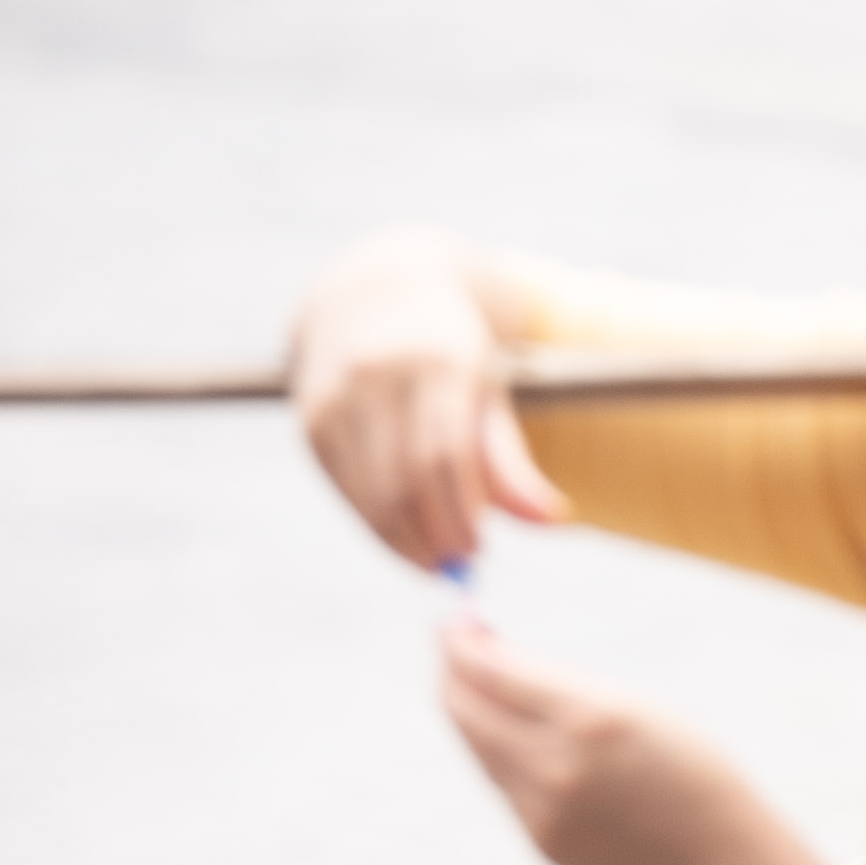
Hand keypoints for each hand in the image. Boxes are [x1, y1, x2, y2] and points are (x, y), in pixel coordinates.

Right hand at [290, 232, 565, 572]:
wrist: (373, 295)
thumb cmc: (448, 352)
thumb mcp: (489, 391)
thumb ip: (514, 461)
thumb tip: (554, 523)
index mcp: (438, 361)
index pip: (446, 457)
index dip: (461, 514)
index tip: (479, 553)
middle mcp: (379, 373)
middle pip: (404, 480)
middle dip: (431, 536)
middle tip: (456, 569)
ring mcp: (336, 394)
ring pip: (370, 492)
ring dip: (401, 540)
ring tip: (433, 558)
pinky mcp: (310, 418)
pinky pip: (345, 487)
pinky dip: (374, 522)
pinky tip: (400, 535)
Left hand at [440, 621, 819, 864]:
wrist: (727, 864)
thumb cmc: (696, 771)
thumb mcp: (638, 706)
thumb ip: (559, 683)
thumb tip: (489, 651)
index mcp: (590, 717)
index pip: (489, 670)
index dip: (460, 639)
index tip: (456, 617)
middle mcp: (554, 766)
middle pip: (464, 709)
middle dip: (453, 670)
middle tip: (457, 644)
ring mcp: (541, 810)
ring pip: (478, 747)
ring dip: (471, 709)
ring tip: (487, 680)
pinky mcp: (539, 841)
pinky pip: (503, 783)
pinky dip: (499, 749)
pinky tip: (518, 731)